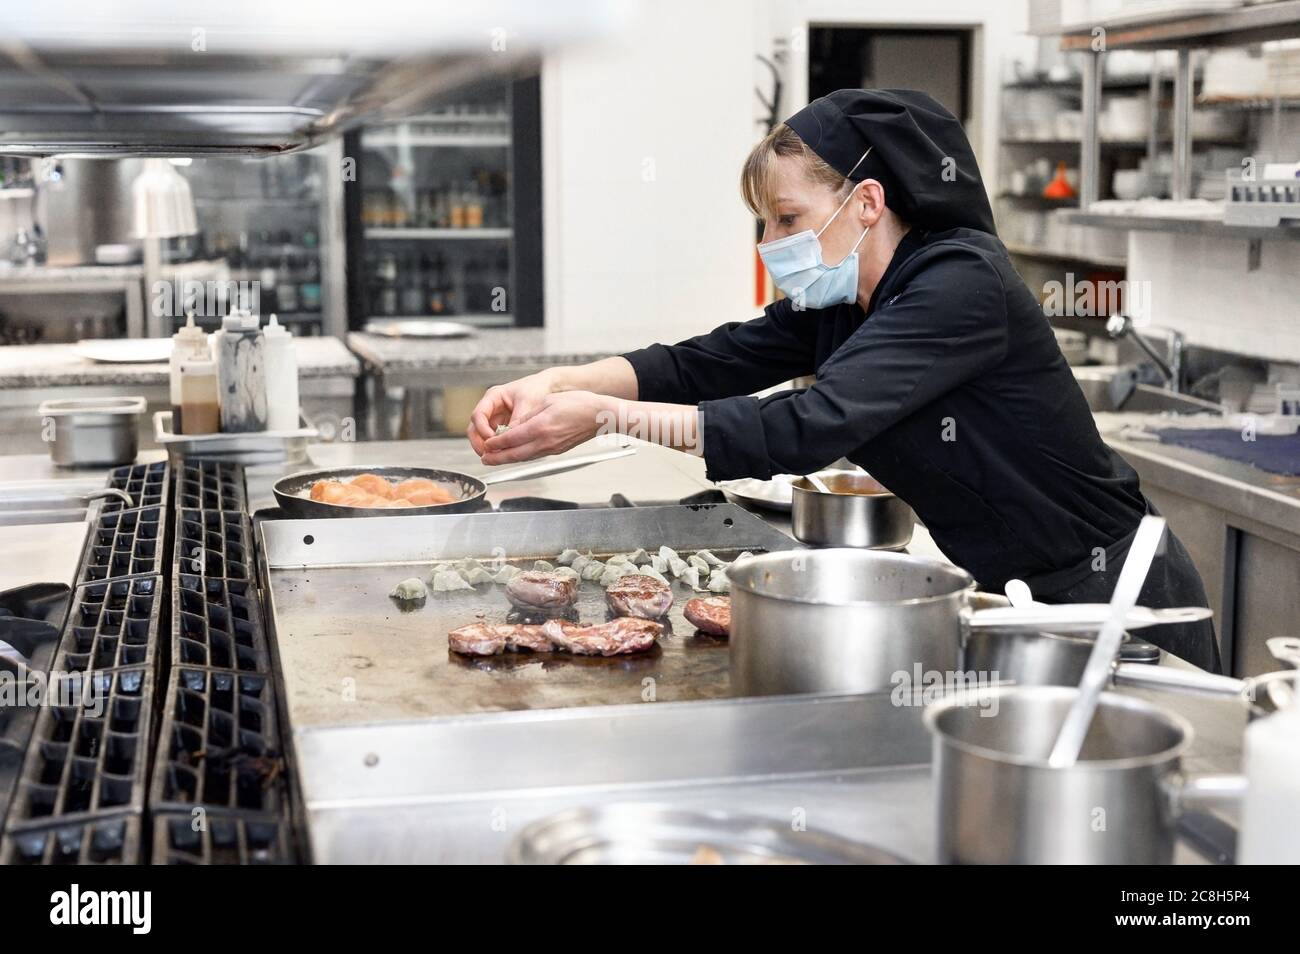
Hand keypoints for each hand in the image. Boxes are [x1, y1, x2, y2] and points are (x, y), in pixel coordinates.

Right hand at [467, 371, 557, 455]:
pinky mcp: (503, 426)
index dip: (482, 429)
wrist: (547, 387)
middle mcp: (491, 408)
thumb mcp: (527, 403)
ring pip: (483, 436)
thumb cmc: (535, 388)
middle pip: (475, 428)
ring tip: (496, 456)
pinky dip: (498, 446)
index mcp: (493, 397)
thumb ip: (517, 420)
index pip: (478, 415)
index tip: (491, 440)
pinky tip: (505, 453)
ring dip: (488, 447)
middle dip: (480, 442)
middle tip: (488, 454)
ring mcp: (496, 418)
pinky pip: (496, 439)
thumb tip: (510, 438)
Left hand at [480, 391, 615, 464]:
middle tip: (484, 459)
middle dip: (497, 458)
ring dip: (508, 460)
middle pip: (515, 454)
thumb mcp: (548, 402)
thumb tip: (515, 425)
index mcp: (541, 426)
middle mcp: (545, 441)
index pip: (511, 438)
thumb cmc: (578, 404)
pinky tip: (516, 455)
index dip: (496, 443)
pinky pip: (534, 456)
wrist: (600, 416)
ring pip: (524, 457)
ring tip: (495, 460)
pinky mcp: (557, 450)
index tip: (486, 444)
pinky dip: (521, 457)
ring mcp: (552, 448)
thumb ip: (529, 414)